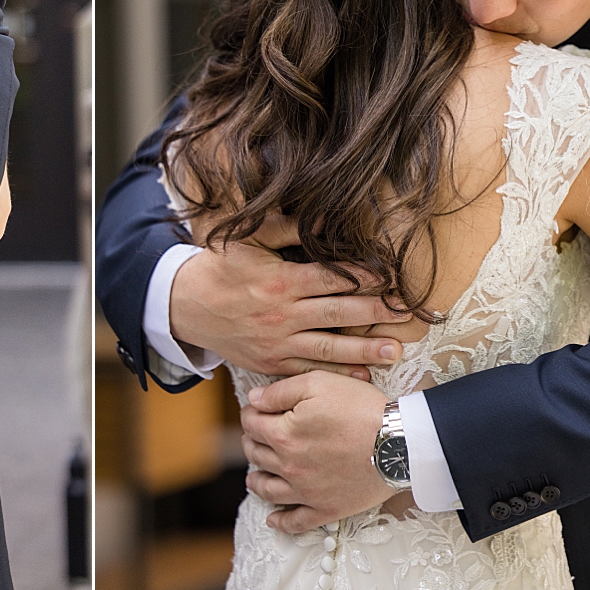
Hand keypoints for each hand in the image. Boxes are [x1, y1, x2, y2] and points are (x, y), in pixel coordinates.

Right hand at [169, 225, 407, 375]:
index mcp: (279, 281)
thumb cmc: (218, 268)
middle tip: (406, 312)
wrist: (183, 306)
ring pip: (329, 348)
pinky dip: (335, 374)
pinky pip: (308, 371)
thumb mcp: (247, 240)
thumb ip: (286, 227)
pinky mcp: (270, 363)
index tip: (390, 276)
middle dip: (376, 312)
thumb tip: (324, 215)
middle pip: (338, 314)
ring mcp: (276, 343)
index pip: (331, 279)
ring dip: (365, 349)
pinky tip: (361, 375)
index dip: (363, 277)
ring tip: (396, 349)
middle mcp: (281, 315)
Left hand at [241, 370, 393, 531]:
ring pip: (269, 490)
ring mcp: (307, 491)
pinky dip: (280, 521)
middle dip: (251, 442)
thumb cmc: (361, 408)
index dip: (250, 413)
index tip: (254, 410)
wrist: (399, 442)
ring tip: (254, 476)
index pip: (252, 424)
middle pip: (257, 455)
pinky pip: (296, 522)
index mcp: (284, 435)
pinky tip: (272, 519)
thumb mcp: (318, 383)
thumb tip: (253, 399)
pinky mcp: (326, 509)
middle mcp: (289, 466)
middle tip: (254, 437)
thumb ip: (280, 391)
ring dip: (257, 480)